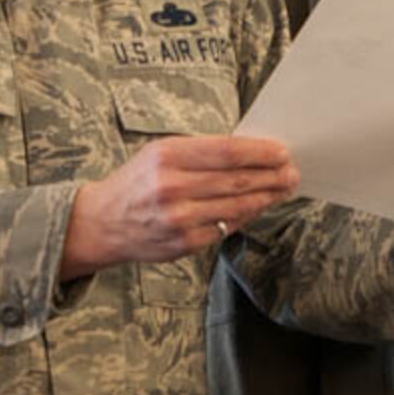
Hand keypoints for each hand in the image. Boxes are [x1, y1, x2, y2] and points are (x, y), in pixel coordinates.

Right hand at [62, 134, 297, 278]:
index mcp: (167, 156)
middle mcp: (172, 187)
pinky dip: (246, 216)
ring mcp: (179, 219)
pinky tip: (259, 207)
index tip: (281, 151)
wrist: (102, 223)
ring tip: (284, 188)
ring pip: (236, 206)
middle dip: (271, 176)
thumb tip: (249, 152)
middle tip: (292, 172)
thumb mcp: (159, 152)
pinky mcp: (184, 243)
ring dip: (267, 197)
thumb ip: (199, 151)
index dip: (260, 152)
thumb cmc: (136, 182)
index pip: (226, 152)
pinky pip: (226, 227)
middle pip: (237, 180)